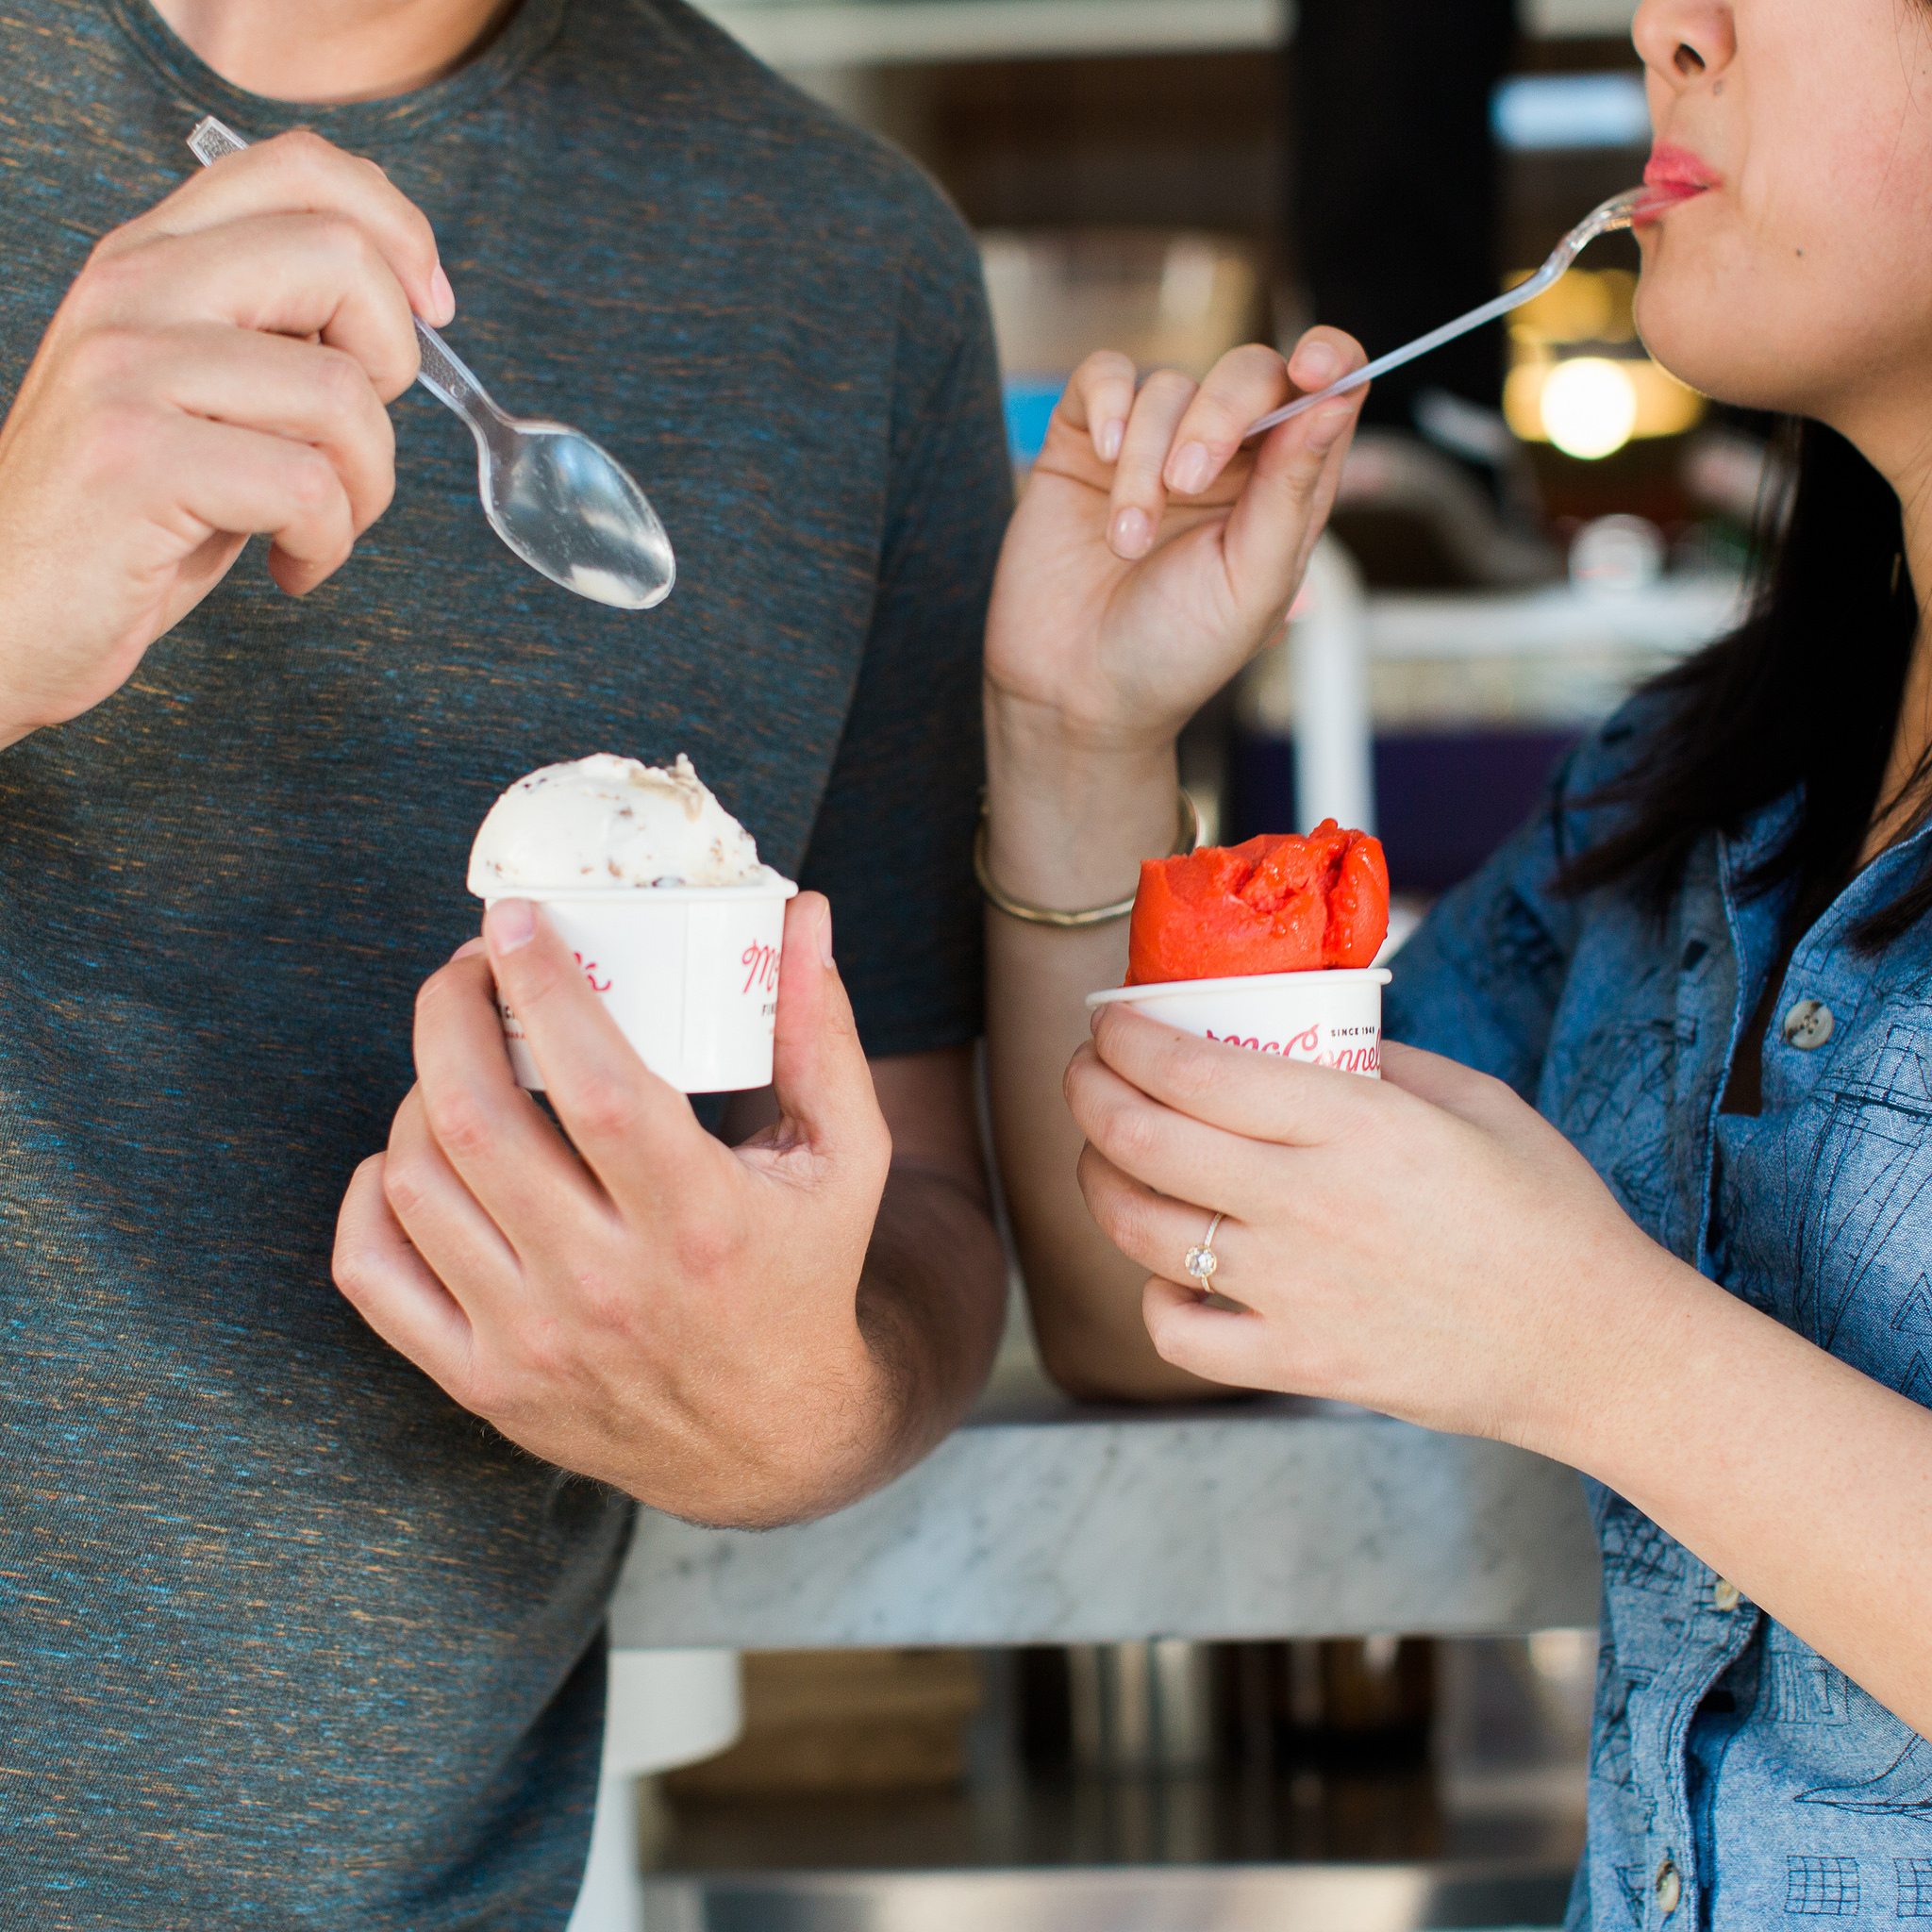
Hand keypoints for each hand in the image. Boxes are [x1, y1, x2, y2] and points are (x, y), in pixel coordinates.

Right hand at [0, 130, 451, 748]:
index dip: (396, 229)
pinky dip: (328, 545)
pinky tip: (290, 567)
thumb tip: (406, 315)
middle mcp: (134, 289)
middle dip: (396, 366)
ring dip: (368, 484)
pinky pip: (309, 487)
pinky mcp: (134, 459)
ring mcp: (127, 368)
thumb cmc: (131, 519)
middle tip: (354, 442)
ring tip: (319, 526)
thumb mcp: (209, 400)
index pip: (298, 167)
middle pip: (341, 260)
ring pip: (341, 392)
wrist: (7, 613)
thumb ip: (281, 339)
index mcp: (154, 257)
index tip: (432, 311)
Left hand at [332, 892, 896, 1527]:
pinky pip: (373, 1271)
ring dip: (421, 1092)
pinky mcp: (482, 1383)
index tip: (516, 918)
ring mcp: (532, 1343)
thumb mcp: (845, 1158)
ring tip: (460, 1059)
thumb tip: (805, 914)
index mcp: (699, 1224)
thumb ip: (821, 1035)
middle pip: (477, 1122)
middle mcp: (605, 1289)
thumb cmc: (806, 1275)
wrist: (774, 1444)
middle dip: (451, 1014)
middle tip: (471, 970)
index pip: (595, 1087)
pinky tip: (415, 1155)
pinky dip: (374, 1193)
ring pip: (419, 1183)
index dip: (543, 988)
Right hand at [983, 331, 1367, 759]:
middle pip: (1247, 373)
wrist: (1074, 692)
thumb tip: (1339, 398)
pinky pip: (1102, 376)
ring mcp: (1155, 445)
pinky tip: (1102, 456)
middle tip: (1185, 485)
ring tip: (1126, 541)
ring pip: (1167, 386)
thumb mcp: (1253, 584)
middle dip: (1219, 416)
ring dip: (1144, 462)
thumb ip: (1292, 490)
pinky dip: (1106, 405)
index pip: (1329, 390)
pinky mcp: (1086, 442)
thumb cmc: (1174, 655)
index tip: (1311, 369)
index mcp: (1284, 488)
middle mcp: (1226, 457)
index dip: (1330, 360)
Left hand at [1065, 1010, 1672, 1454]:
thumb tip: (1294, 1038)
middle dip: (1088, 1093)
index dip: (1125, 1038)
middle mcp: (1306, 1204)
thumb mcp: (1475, 1098)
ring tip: (1104, 1156)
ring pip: (1141, 1232)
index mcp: (1353, 1124)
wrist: (1596, 1347)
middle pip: (1141, 1141)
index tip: (1106, 1021)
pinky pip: (1178, 1333)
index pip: (1193, 1069)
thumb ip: (1376, 1061)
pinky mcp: (1298, 1365)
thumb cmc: (1548, 1211)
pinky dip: (1153, 1297)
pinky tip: (1168, 1269)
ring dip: (1099, 1182)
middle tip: (1084, 1073)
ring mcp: (1294, 1292)